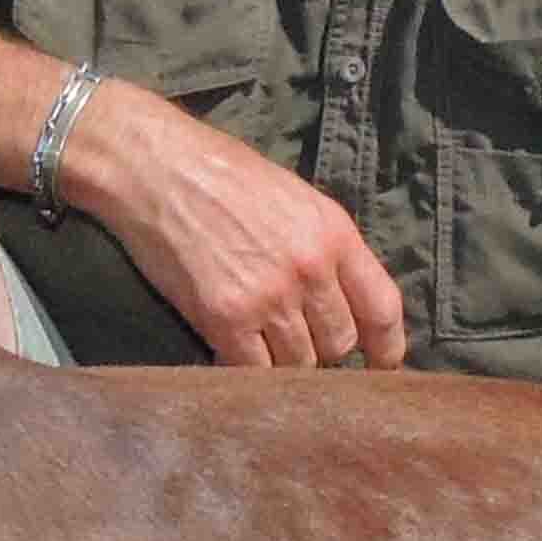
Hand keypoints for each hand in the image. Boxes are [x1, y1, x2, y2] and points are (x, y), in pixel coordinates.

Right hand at [77, 86, 407, 370]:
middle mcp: (309, 269)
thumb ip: (324, 247)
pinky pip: (252, 371)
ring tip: (261, 347)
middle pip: (339, 344)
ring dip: (283, 365)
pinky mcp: (224, 318)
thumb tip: (340, 299)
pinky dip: (246, 372)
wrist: (154, 168)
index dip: (387, 348)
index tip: (380, 366)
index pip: (383, 308)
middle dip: (322, 352)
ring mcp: (268, 297)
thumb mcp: (294, 198)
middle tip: (297, 345)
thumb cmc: (219, 174)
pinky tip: (233, 354)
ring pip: (297, 365)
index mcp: (334, 233)